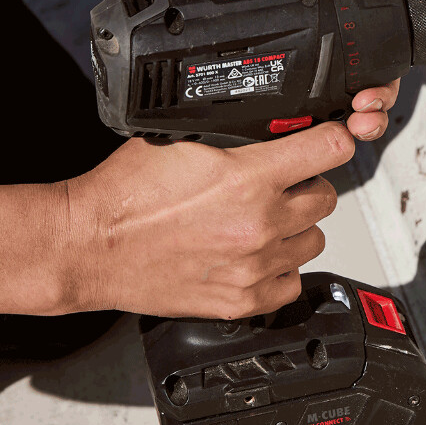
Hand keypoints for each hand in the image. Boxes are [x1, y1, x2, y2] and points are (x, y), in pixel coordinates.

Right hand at [66, 123, 353, 318]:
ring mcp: (253, 266)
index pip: (331, 148)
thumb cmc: (124, 194)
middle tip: (284, 182)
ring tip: (264, 219)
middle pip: (327, 196)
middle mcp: (258, 224)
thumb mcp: (182, 138)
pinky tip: (257, 254)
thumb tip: (269, 123)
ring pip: (313, 240)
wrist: (89, 246)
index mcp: (248, 178)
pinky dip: (280, 268)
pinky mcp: (240, 301)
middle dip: (308, 184)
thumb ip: (234, 133)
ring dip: (295, 227)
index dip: (336, 137)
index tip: (334, 138)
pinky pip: (291, 283)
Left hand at [157, 0, 400, 141]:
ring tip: (327, 134)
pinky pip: (270, 111)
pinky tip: (279, 135)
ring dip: (328, 132)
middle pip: (354, 98)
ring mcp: (285, 67)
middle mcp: (316, 50)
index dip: (383, 88)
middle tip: (358, 122)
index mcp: (338, 23)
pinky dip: (280, 129)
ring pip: (318, 114)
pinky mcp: (251, 77)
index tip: (372, 97)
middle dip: (365, 119)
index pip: (376, 65)